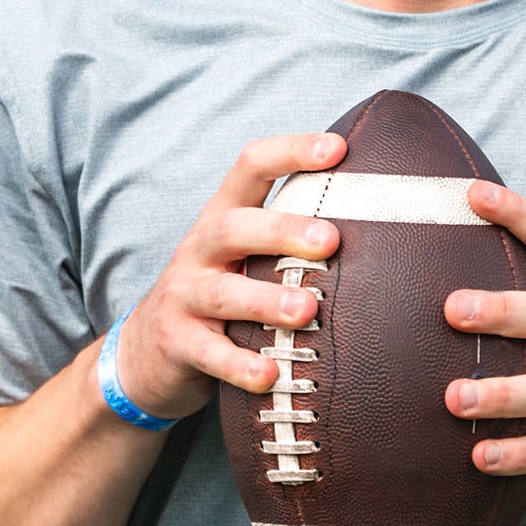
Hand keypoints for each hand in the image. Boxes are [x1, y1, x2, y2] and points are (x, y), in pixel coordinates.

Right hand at [113, 133, 345, 422]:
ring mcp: (183, 297)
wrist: (146, 354)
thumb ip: (289, 239)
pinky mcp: (176, 344)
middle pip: (233, 227)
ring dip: (266, 300)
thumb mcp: (243, 258)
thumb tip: (380, 221)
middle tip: (330, 240)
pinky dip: (239, 365)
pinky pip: (209, 354)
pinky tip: (270, 376)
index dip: (291, 152)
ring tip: (306, 310)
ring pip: (222, 294)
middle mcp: (199, 250)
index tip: (338, 149)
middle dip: (282, 230)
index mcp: (223, 218)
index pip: (250, 168)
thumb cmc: (220, 296)